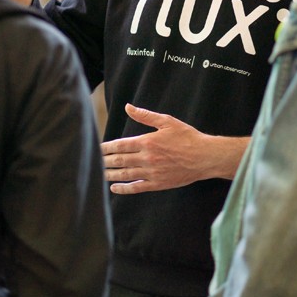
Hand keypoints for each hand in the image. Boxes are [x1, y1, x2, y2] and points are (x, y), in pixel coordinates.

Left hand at [101, 104, 249, 193]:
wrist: (204, 156)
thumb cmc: (187, 137)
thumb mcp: (167, 121)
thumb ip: (145, 116)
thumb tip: (128, 107)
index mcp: (147, 141)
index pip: (120, 145)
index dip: (106, 148)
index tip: (97, 148)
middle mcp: (147, 158)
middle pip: (119, 160)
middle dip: (105, 161)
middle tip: (92, 162)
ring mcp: (151, 172)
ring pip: (125, 174)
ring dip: (110, 174)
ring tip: (99, 174)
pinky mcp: (157, 183)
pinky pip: (136, 187)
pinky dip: (124, 189)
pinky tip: (114, 188)